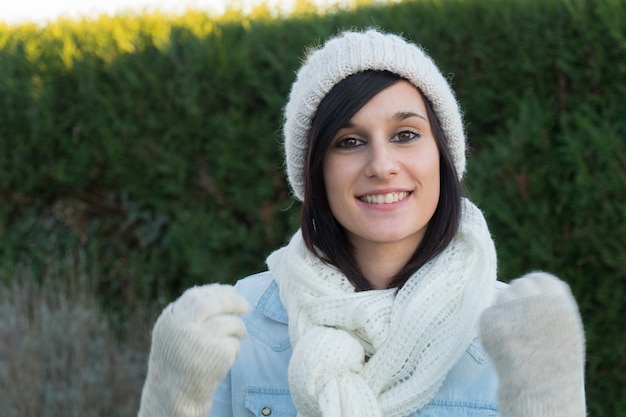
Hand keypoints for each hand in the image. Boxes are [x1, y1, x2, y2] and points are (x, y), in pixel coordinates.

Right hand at [138, 284, 248, 416]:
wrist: (173, 399)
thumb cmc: (178, 364)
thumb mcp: (174, 335)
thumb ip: (190, 315)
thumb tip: (226, 293)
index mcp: (169, 321)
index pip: (195, 296)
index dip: (215, 291)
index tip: (230, 291)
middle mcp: (181, 328)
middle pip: (214, 303)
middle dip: (233, 301)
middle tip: (247, 305)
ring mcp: (198, 341)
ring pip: (229, 322)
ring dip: (239, 328)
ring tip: (239, 336)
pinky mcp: (215, 356)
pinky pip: (234, 343)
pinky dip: (236, 349)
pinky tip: (228, 359)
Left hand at [479, 272, 585, 416]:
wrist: (539, 388)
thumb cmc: (556, 363)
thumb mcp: (565, 329)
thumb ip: (551, 305)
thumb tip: (530, 284)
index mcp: (557, 301)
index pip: (539, 279)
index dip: (533, 286)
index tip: (528, 295)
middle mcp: (533, 300)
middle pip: (519, 285)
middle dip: (517, 297)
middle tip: (516, 316)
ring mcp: (510, 308)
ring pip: (501, 296)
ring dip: (503, 308)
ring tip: (512, 334)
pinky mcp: (490, 319)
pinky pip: (488, 314)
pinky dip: (491, 325)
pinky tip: (501, 341)